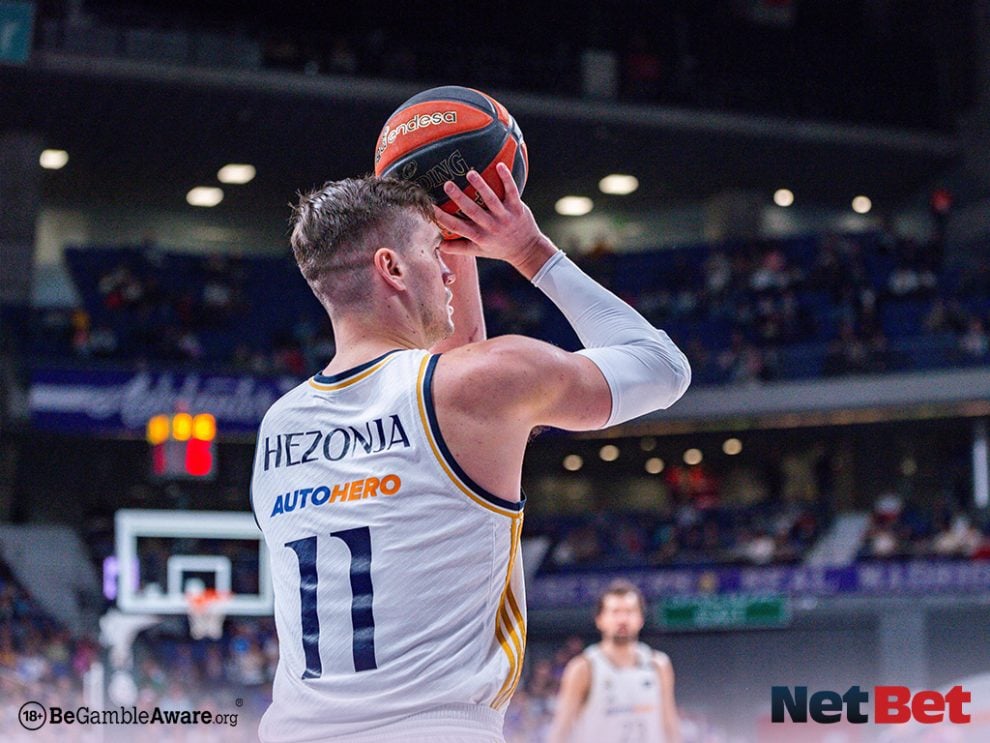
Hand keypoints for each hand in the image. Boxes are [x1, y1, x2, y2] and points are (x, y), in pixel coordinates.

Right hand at [434, 163, 555, 277]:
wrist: (527, 250)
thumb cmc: (499, 248)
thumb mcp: (478, 251)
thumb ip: (458, 248)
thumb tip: (437, 245)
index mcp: (478, 237)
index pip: (457, 227)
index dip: (442, 218)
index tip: (430, 207)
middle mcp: (491, 227)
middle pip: (472, 211)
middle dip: (459, 198)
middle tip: (447, 184)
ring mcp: (505, 217)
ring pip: (491, 200)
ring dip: (481, 186)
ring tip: (470, 173)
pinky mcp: (518, 208)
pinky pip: (512, 191)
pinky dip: (506, 179)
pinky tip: (500, 166)